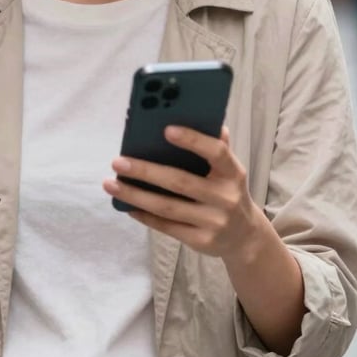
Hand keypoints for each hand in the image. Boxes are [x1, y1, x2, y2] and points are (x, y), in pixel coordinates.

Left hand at [103, 126, 261, 259]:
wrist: (245, 237)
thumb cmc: (227, 191)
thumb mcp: (229, 170)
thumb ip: (216, 146)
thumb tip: (197, 115)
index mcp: (233, 173)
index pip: (216, 152)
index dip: (193, 140)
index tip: (166, 129)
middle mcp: (225, 198)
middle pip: (180, 182)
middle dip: (145, 171)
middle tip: (118, 161)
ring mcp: (213, 222)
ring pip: (167, 207)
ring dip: (135, 195)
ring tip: (111, 184)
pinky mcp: (201, 241)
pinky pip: (166, 227)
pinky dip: (144, 215)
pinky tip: (126, 204)